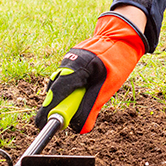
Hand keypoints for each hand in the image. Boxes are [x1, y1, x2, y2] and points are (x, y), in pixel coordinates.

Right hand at [33, 11, 146, 133]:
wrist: (123, 38)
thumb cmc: (118, 61)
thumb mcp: (107, 87)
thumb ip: (92, 107)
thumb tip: (80, 128)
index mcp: (77, 66)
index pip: (57, 91)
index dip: (48, 110)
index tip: (42, 125)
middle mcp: (69, 61)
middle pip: (55, 89)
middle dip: (57, 105)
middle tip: (63, 119)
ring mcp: (69, 59)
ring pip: (60, 84)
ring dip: (66, 97)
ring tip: (77, 105)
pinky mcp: (72, 60)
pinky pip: (66, 79)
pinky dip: (71, 89)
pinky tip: (81, 93)